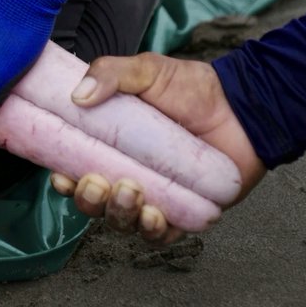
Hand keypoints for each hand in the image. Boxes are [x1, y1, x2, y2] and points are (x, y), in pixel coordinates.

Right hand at [50, 53, 266, 241]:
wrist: (243, 108)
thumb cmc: (192, 89)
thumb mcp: (146, 70)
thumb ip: (109, 73)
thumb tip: (77, 95)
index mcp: (108, 146)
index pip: (74, 170)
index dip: (64, 181)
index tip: (62, 177)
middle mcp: (126, 174)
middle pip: (94, 203)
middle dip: (89, 201)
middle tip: (98, 183)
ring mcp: (154, 197)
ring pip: (122, 222)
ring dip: (118, 214)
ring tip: (131, 192)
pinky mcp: (183, 213)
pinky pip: (160, 236)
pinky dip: (152, 231)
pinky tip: (154, 216)